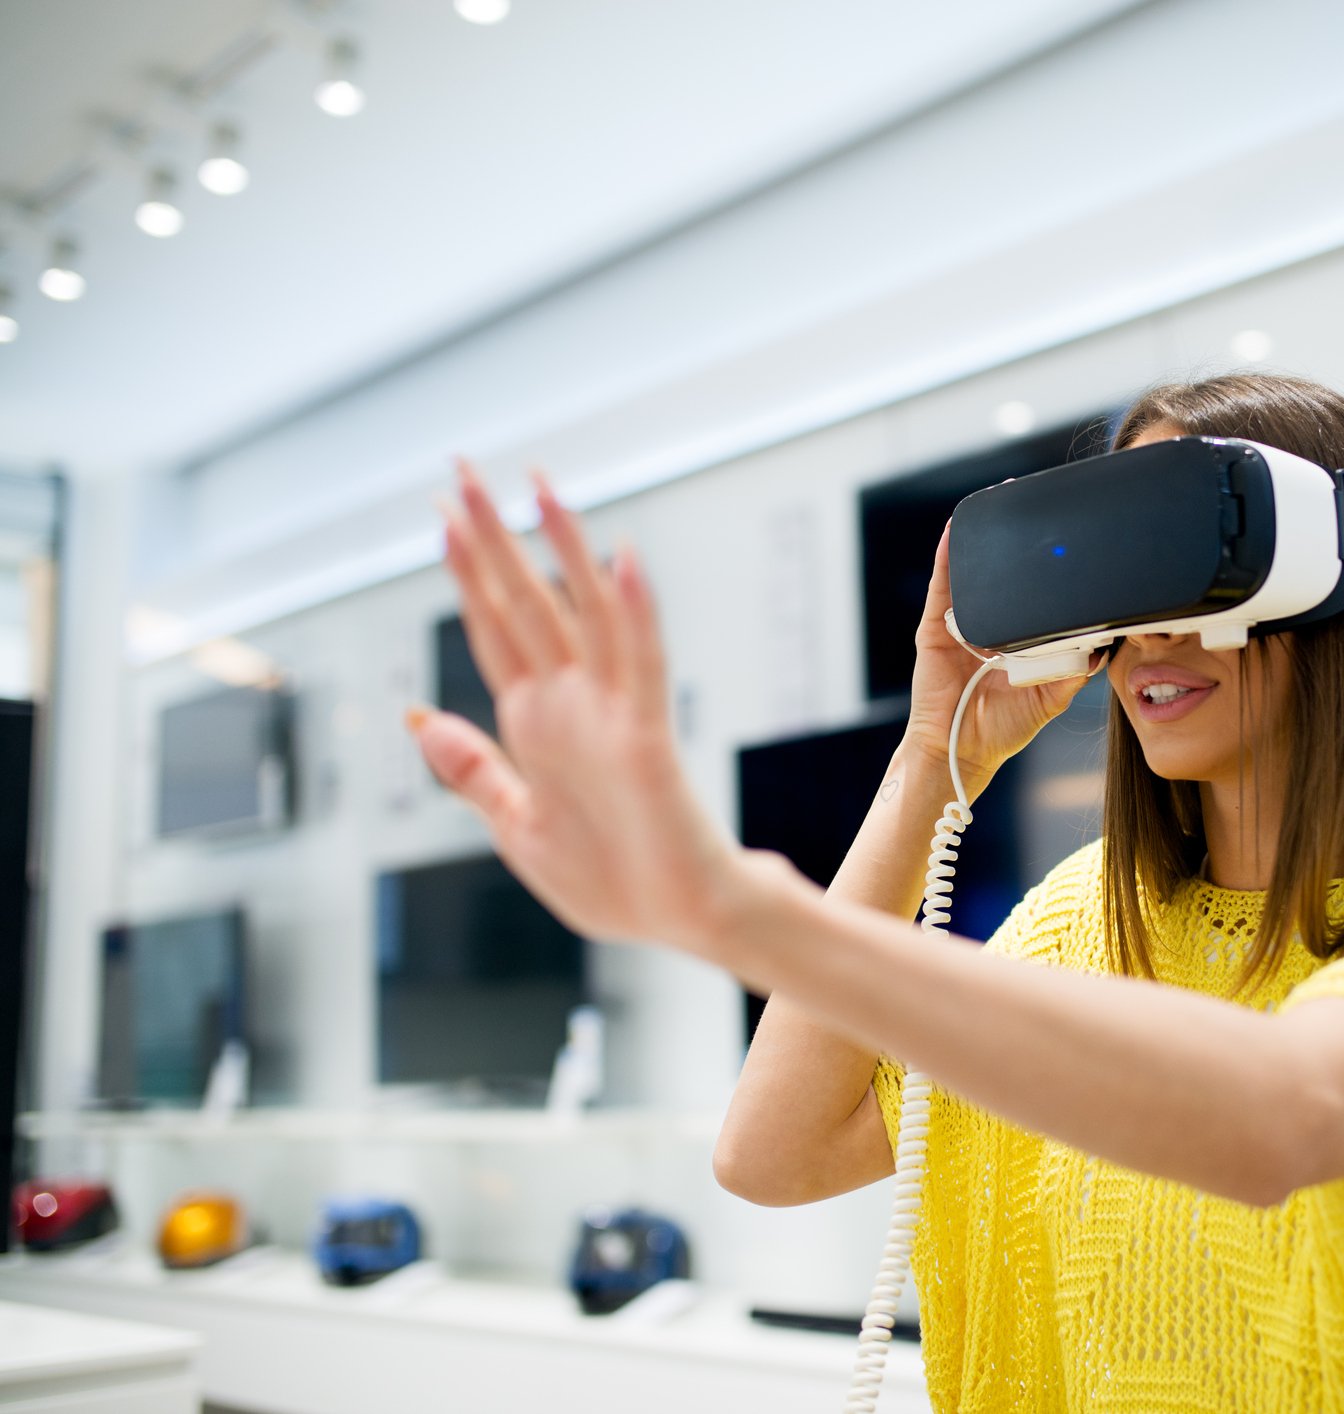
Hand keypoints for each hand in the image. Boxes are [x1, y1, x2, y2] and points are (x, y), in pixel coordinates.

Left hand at [410, 461, 740, 951]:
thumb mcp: (516, 826)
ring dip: (559, 550)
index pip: (493, 629)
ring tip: (537, 485)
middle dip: (491, 536)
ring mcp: (610, 715)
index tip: (442, 515)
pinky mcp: (646, 740)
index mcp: (535, 724)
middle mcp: (570, 705)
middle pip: (523, 603)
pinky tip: (623, 562)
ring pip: (581, 615)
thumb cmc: (614, 881)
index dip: (465, 573)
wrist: (683, 922)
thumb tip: (419, 716)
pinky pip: (640, 666)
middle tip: (461, 467)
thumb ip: (473, 769)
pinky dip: (634, 614)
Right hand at [904, 522, 1102, 792]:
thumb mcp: (1049, 699)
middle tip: (1038, 509)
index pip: (1032, 597)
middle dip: (1016, 546)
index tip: (1066, 544)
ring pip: (972, 574)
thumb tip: (1101, 648)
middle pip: (1002, 579)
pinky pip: (942, 585)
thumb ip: (1073, 674)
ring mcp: (960, 624)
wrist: (960, 750)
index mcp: (1015, 639)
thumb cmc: (1002, 729)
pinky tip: (956, 529)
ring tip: (999, 501)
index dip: (1045, 573)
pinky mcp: (936, 627)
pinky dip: (947, 556)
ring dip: (982, 540)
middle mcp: (988, 626)